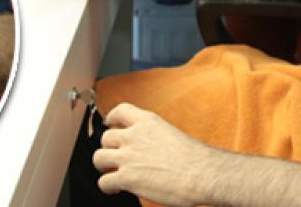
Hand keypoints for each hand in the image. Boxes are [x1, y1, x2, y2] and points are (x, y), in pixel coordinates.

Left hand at [92, 103, 215, 206]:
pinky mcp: (126, 178)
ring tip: (111, 172)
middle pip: (106, 137)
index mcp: (148, 122)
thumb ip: (154, 137)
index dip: (111, 118)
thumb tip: (148, 148)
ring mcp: (128, 157)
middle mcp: (134, 136)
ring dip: (103, 165)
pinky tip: (115, 188)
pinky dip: (107, 186)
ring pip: (99, 158)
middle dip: (108, 148)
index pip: (120, 111)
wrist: (202, 174)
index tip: (109, 123)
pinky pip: (104, 181)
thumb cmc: (195, 159)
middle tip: (115, 156)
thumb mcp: (172, 134)